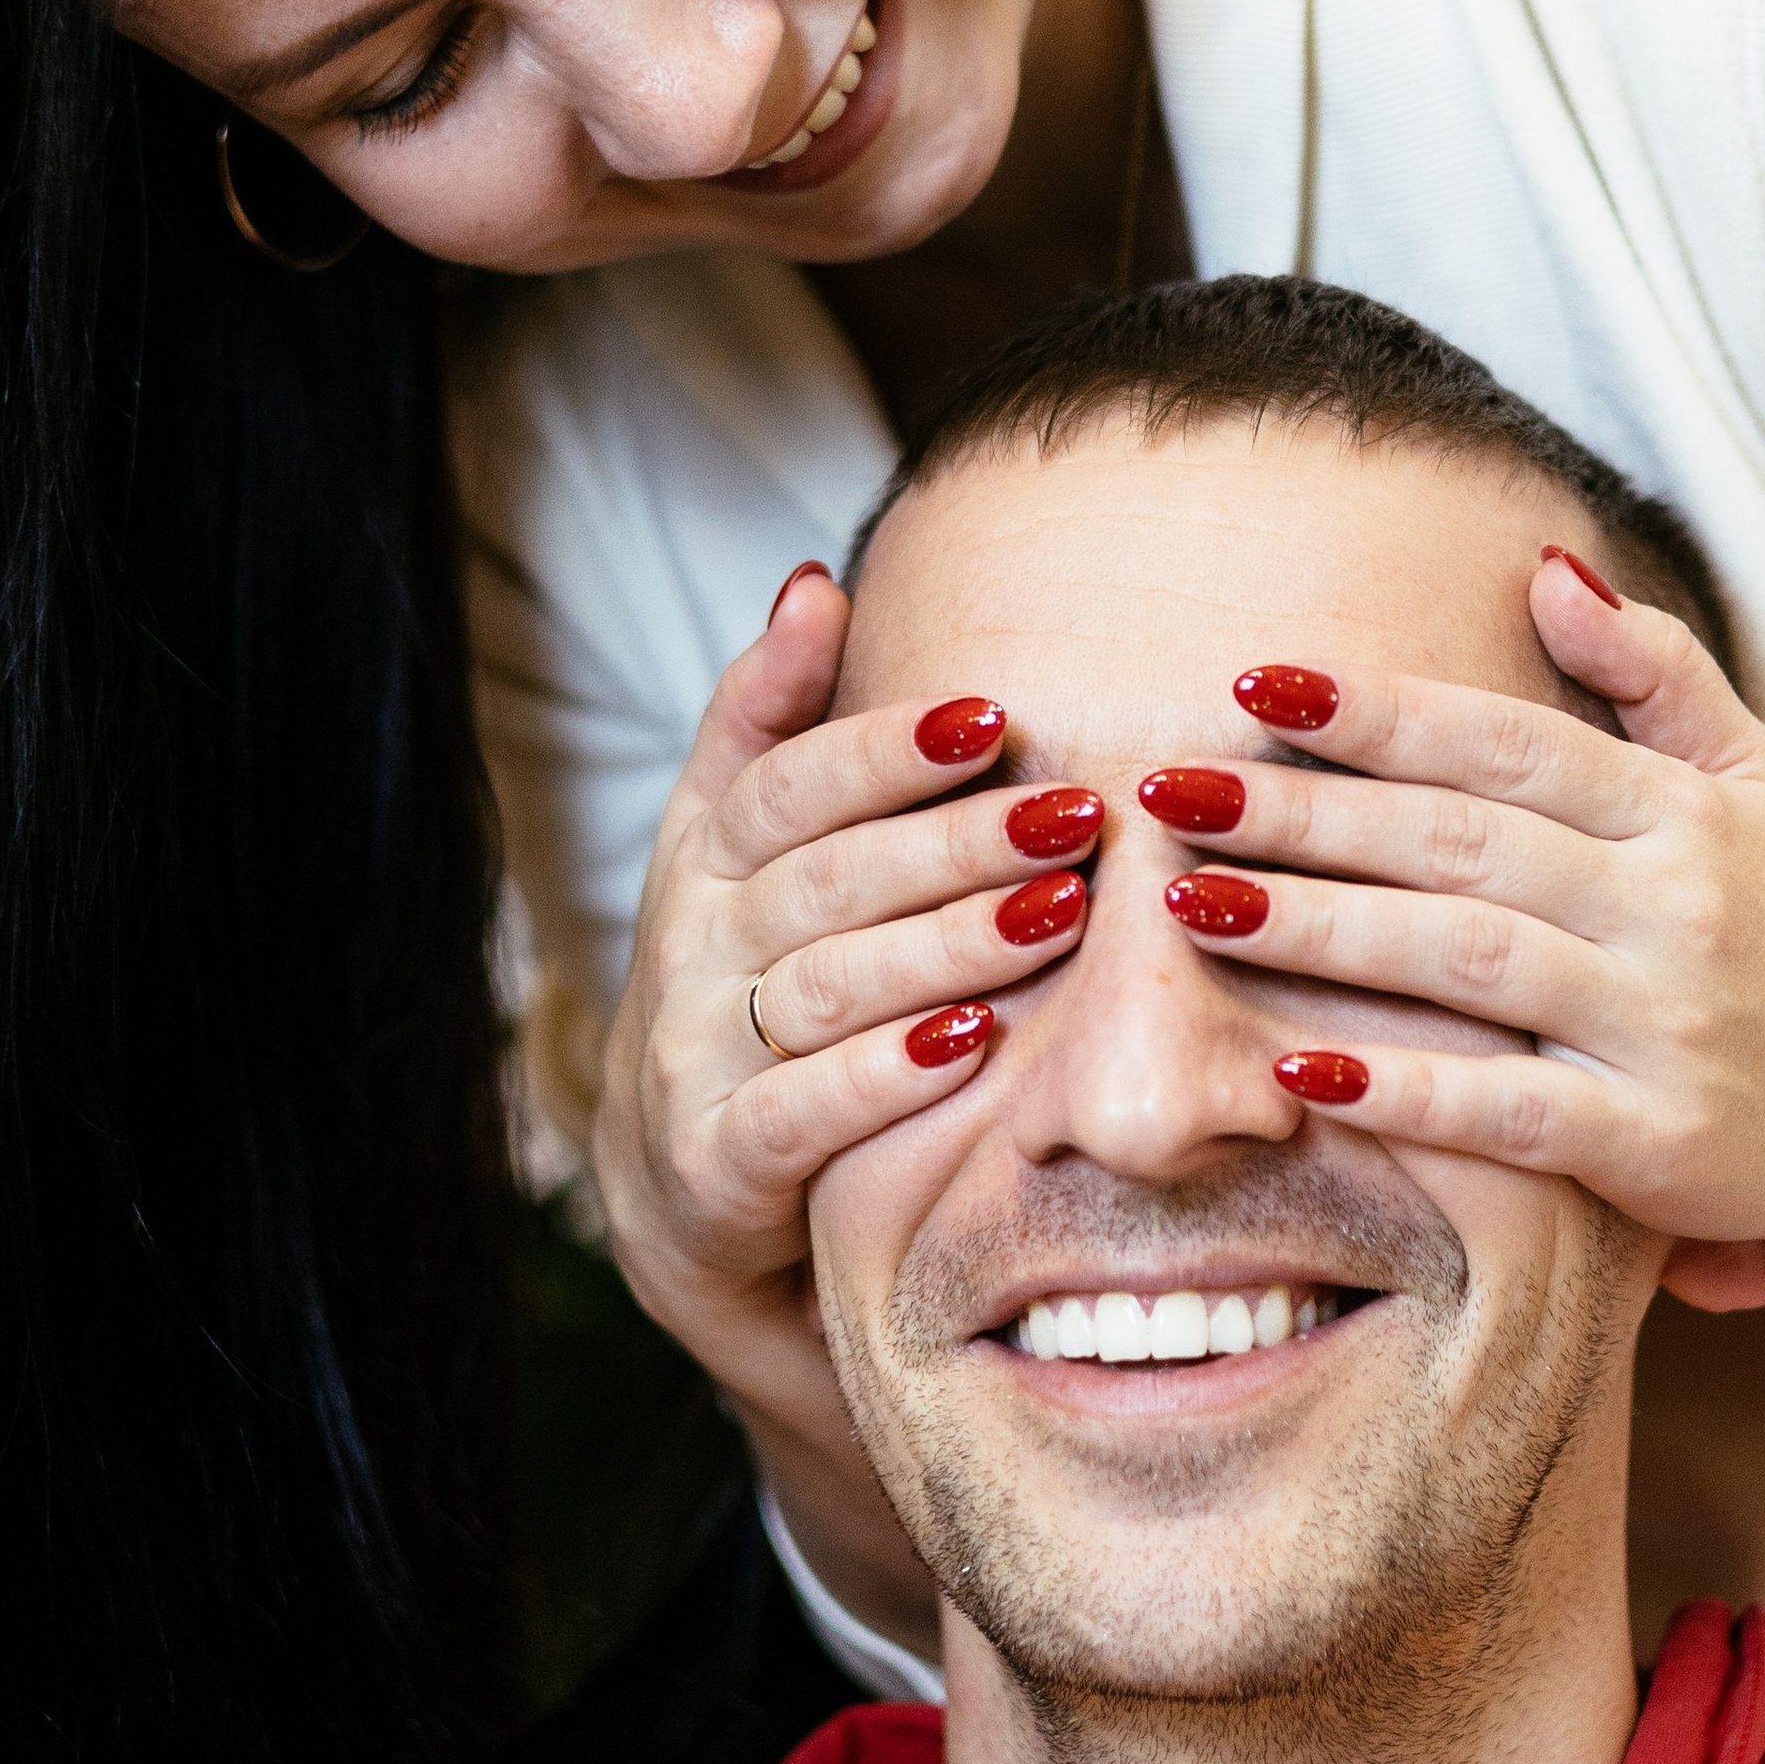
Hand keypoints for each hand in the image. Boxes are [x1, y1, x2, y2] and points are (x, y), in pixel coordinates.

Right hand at [590, 566, 1096, 1631]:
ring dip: (946, 944)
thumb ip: (770, 720)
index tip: (993, 713)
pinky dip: (884, 1077)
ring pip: (826, 985)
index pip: (786, 784)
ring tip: (1057, 911)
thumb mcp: (739, 847)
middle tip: (1076, 811)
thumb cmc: (753, 978)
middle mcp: (689, 946)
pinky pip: (801, 1111)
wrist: (688, 1182)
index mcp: (703, 855)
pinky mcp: (718, 1162)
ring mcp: (695, 1056)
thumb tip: (814, 581)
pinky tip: (973, 1044)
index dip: (882, 747)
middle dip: (954, 840)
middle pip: (825, 879)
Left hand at [1135, 549, 1764, 1257]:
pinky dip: (1403, 1091)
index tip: (1252, 681)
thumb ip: (1652, 669)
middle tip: (1169, 790)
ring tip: (1194, 906)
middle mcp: (1673, 908)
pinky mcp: (1652, 1144)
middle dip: (1306, 813)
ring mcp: (1663, 1027)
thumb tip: (1545, 569)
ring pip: (1466, 962)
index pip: (1505, 742)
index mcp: (1680, 811)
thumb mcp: (1747, 776)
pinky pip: (1508, 1111)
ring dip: (1322, 932)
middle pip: (1459, 844)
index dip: (1378, 711)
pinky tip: (1295, 1069)